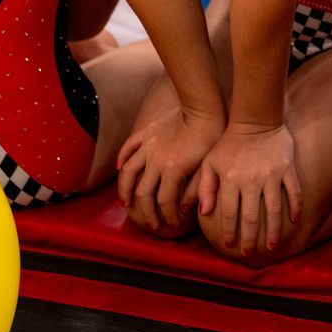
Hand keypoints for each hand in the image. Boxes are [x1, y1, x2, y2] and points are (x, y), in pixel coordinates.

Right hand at [115, 106, 222, 231]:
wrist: (204, 107)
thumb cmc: (212, 135)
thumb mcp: (208, 165)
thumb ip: (196, 189)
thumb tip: (184, 210)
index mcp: (173, 169)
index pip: (164, 202)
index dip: (167, 216)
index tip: (171, 224)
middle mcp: (155, 159)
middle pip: (143, 193)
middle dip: (146, 212)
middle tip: (151, 223)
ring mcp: (148, 145)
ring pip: (127, 173)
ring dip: (125, 191)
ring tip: (126, 203)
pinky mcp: (146, 133)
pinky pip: (128, 147)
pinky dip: (121, 159)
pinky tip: (119, 170)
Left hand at [197, 121, 300, 255]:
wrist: (255, 119)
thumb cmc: (228, 143)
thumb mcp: (210, 162)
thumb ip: (203, 187)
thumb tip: (202, 213)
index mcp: (231, 179)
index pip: (229, 213)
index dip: (229, 232)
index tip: (229, 246)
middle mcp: (251, 180)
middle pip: (251, 217)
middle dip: (250, 239)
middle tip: (250, 254)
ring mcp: (271, 174)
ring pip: (274, 209)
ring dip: (273, 230)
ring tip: (271, 246)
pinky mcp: (287, 168)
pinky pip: (293, 191)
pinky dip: (295, 207)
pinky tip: (295, 220)